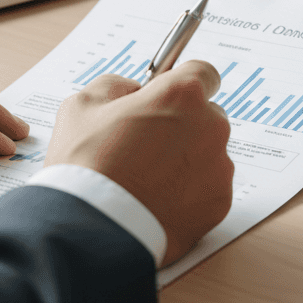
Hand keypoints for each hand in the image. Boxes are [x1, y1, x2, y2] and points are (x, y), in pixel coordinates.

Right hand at [45, 59, 233, 265]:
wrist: (91, 229)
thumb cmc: (85, 165)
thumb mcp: (83, 105)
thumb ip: (116, 86)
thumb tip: (134, 91)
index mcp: (182, 95)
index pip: (203, 72)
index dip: (181, 83)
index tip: (169, 95)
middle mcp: (210, 126)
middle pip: (207, 114)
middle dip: (183, 124)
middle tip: (147, 143)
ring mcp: (218, 167)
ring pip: (208, 153)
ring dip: (187, 159)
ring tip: (147, 178)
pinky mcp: (219, 203)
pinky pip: (209, 187)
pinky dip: (190, 192)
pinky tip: (157, 199)